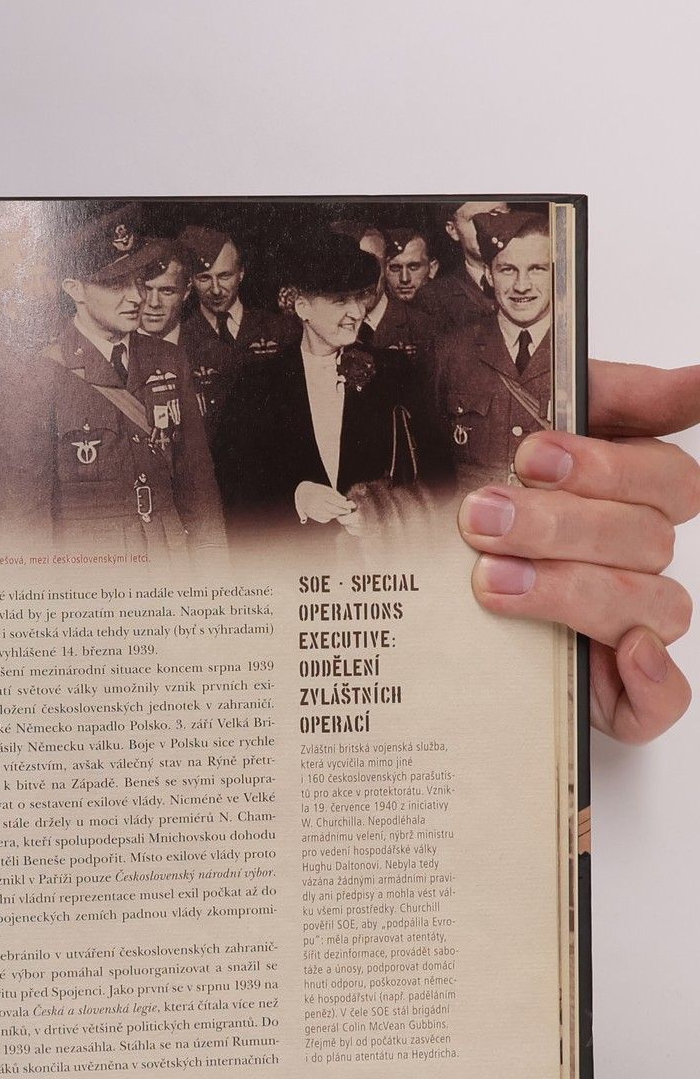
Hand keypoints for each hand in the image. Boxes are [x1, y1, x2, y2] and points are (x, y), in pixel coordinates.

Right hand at [295, 480, 356, 524]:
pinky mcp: (311, 515)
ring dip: (337, 514)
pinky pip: (324, 519)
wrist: (301, 491)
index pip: (337, 502)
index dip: (346, 505)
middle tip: (348, 510)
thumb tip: (345, 500)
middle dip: (343, 511)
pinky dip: (330, 518)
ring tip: (340, 511)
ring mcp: (313, 510)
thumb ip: (336, 495)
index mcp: (322, 494)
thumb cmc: (317, 489)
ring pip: (330, 515)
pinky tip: (332, 514)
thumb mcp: (326, 489)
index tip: (352, 505)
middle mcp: (317, 503)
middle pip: (334, 510)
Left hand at [459, 360, 699, 742]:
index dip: (605, 466)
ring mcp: (634, 624)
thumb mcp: (523, 426)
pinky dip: (654, 682)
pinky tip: (623, 654)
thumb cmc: (481, 498)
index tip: (532, 455)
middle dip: (559, 526)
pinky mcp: (617, 691)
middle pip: (645, 539)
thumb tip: (698, 378)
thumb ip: (609, 396)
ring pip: (650, 606)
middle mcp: (639, 558)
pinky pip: (663, 700)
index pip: (664, 479)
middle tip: (482, 518)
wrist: (407, 570)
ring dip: (574, 590)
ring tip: (492, 579)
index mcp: (630, 496)